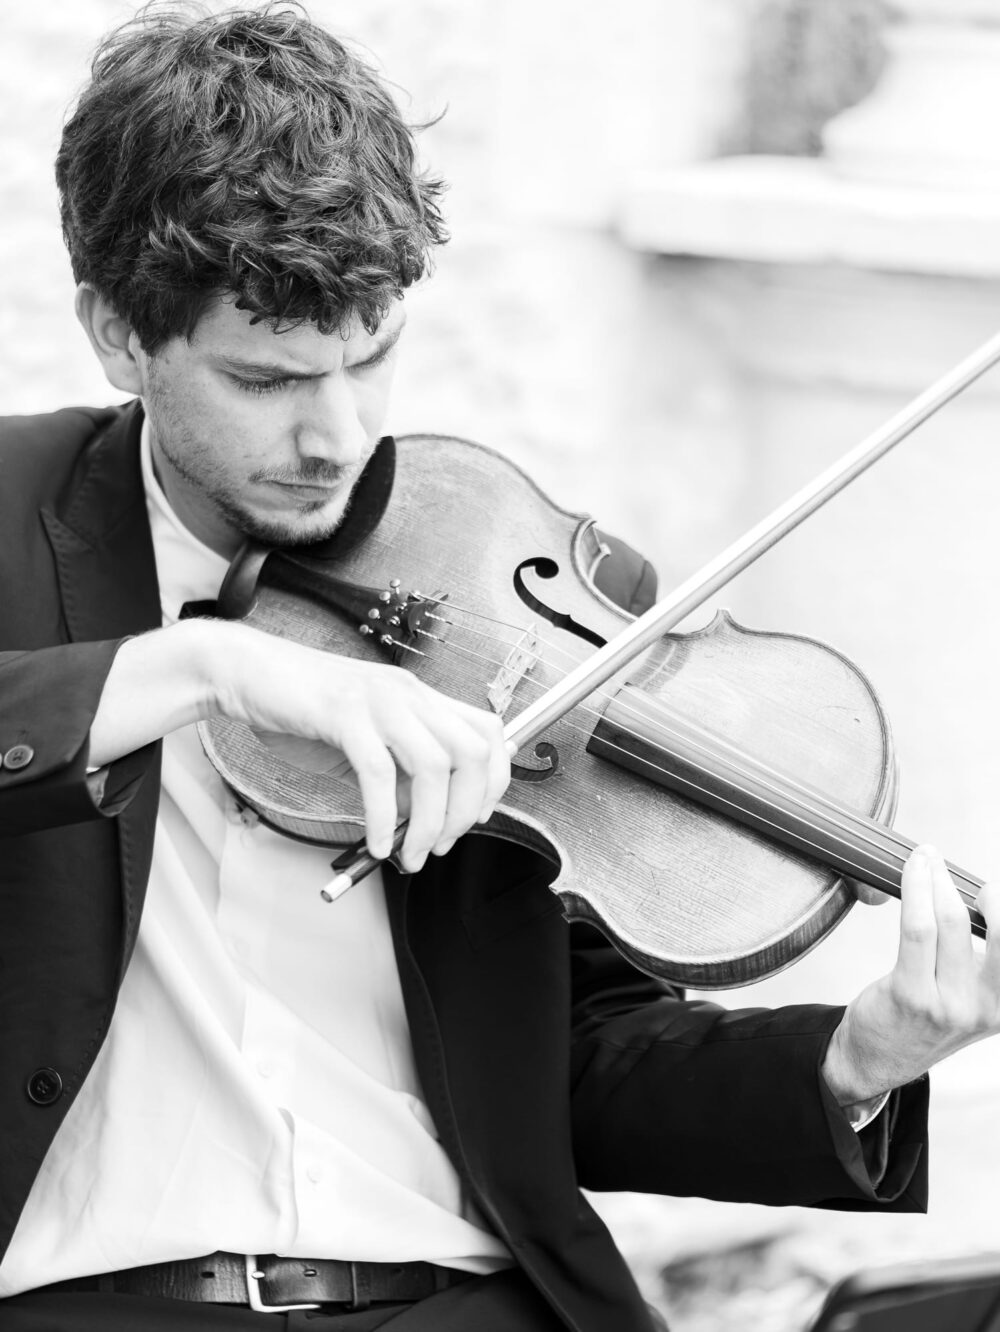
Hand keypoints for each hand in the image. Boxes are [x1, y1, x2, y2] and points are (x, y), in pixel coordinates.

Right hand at [212, 623, 511, 871]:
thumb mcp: (360, 743)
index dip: (494, 779)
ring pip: (433, 765)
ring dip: (430, 822)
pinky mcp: (344, 713)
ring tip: (410, 854)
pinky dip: (384, 817)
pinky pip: (378, 772)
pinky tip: (377, 842)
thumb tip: (423, 815)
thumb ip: (396, 773)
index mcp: (417, 697)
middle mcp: (408, 694)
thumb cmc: (298, 708)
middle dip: (467, 810)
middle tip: (440, 845)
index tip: (475, 817)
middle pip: (473, 751)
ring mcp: (378, 701)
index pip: (488, 731)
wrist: (243, 672)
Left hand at [822, 845, 999, 1105]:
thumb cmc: (925, 1016)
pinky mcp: (912, 995)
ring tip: (928, 860)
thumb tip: (986, 897)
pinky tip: (914, 871)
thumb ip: (987, 960)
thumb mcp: (972, 997)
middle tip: (972, 878)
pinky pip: (918, 929)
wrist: (877, 1059)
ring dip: (939, 879)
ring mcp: (949, 1004)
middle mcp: (988, 1008)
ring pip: (951, 920)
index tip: (995, 889)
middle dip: (992, 894)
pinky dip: (917, 889)